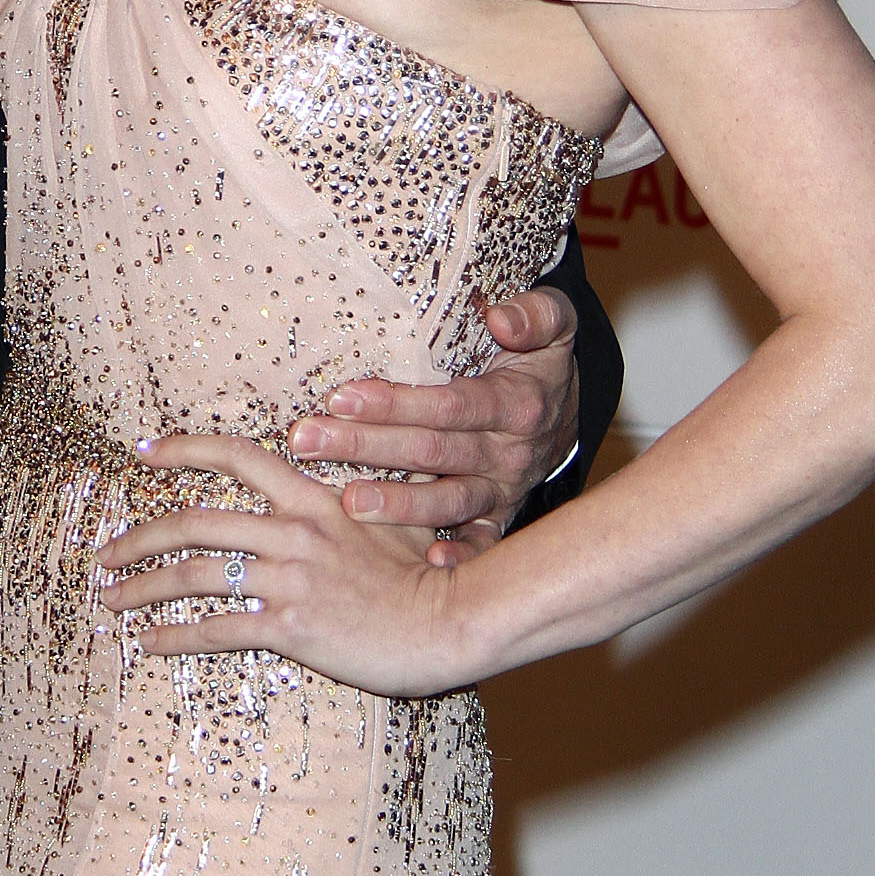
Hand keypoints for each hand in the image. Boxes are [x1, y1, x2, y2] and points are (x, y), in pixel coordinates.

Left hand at [96, 435, 474, 696]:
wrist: (451, 620)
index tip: (143, 450)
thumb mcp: (397, 515)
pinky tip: (148, 643)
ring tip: (111, 600)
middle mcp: (293, 531)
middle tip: (105, 553)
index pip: (238, 457)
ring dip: (142, 587)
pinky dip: (174, 635)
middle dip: (139, 538)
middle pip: (194, 522)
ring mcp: (289, 579)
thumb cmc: (430, 571)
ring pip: (195, 575)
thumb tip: (349, 471)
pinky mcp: (291, 626)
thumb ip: (364, 491)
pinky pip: (216, 628)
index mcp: (313, 498)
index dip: (185, 449)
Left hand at [284, 287, 580, 564]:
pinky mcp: (498, 516)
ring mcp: (502, 490)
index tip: (341, 397)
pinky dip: (459, 554)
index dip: (396, 403)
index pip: (449, 405)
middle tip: (308, 442)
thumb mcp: (551, 322)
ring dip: (396, 504)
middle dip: (367, 446)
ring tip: (346, 502)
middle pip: (433, 452)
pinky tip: (426, 561)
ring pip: (447, 500)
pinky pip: (481, 541)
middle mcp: (509, 452)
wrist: (565, 409)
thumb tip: (501, 318)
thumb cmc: (539, 358)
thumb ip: (535, 314)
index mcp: (516, 404)